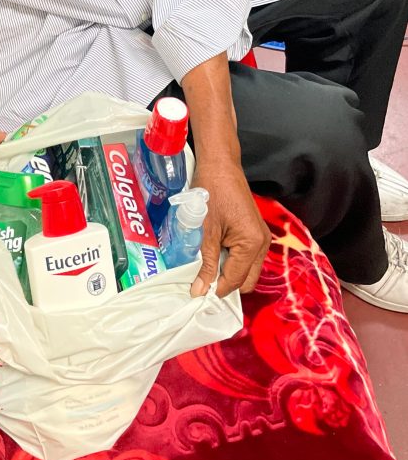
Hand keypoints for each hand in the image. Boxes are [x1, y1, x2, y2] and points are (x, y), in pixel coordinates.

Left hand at [190, 162, 270, 298]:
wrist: (220, 165)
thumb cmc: (212, 191)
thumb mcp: (205, 230)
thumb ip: (205, 263)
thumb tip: (199, 290)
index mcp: (253, 243)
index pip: (236, 280)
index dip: (216, 289)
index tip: (198, 293)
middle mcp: (262, 243)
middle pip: (246, 280)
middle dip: (225, 283)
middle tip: (201, 282)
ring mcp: (260, 237)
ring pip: (247, 269)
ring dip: (228, 271)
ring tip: (205, 267)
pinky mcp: (254, 231)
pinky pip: (246, 257)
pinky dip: (231, 260)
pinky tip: (214, 254)